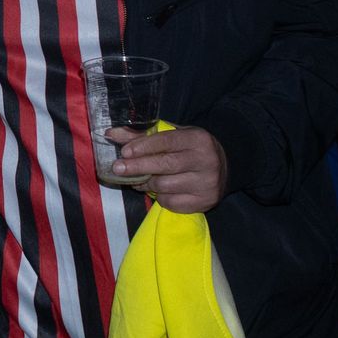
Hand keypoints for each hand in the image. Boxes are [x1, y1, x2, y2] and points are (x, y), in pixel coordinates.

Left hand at [112, 124, 227, 212]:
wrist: (225, 166)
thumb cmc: (190, 148)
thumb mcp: (172, 136)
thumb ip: (143, 136)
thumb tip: (111, 134)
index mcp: (197, 139)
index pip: (167, 141)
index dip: (144, 147)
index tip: (125, 152)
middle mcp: (205, 161)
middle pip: (165, 165)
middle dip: (138, 167)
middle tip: (117, 168)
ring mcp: (206, 183)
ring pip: (165, 186)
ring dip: (146, 184)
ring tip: (138, 180)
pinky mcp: (204, 202)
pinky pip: (171, 203)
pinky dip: (160, 197)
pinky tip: (159, 190)